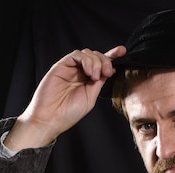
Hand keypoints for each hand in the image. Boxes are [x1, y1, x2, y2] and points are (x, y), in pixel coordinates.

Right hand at [5, 45, 125, 150]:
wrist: (51, 118)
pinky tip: (88, 72)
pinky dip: (86, 60)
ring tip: (95, 76)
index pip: (101, 64)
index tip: (122, 51)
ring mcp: (70, 68)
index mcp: (87, 81)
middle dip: (105, 61)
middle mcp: (79, 73)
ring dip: (96, 62)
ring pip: (87, 53)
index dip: (112, 56)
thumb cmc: (68, 113)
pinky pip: (76, 55)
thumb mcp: (90, 98)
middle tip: (107, 72)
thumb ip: (99, 83)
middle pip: (96, 56)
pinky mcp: (61, 65)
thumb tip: (110, 70)